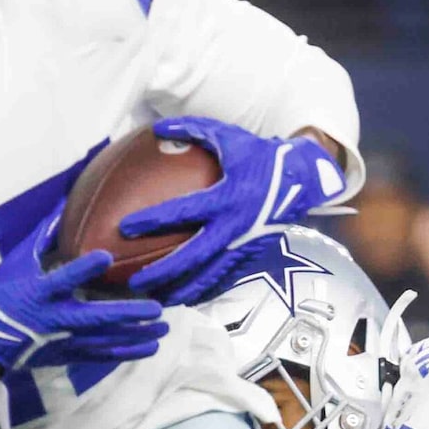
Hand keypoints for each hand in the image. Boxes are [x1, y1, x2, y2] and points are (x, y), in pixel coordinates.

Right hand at [0, 213, 165, 379]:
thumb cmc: (3, 294)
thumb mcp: (18, 263)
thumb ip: (43, 238)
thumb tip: (63, 206)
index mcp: (40, 292)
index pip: (62, 278)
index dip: (82, 268)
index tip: (105, 256)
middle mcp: (54, 318)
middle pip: (94, 317)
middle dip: (126, 314)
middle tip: (155, 307)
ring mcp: (63, 340)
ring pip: (104, 340)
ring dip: (135, 335)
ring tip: (163, 327)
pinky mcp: (67, 355)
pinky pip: (101, 356)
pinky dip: (126, 353)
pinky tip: (149, 347)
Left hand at [120, 117, 347, 304]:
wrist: (303, 179)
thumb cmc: (260, 155)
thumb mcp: (229, 137)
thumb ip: (192, 130)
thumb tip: (157, 127)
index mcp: (227, 196)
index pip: (183, 211)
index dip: (153, 220)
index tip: (126, 227)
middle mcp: (235, 225)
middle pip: (193, 257)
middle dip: (163, 272)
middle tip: (135, 282)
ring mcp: (244, 244)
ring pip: (209, 276)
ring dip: (181, 290)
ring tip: (155, 300)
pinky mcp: (251, 256)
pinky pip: (223, 279)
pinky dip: (203, 291)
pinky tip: (183, 298)